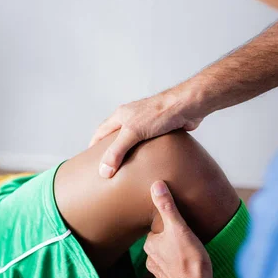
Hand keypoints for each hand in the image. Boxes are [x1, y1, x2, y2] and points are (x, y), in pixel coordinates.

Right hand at [90, 81, 205, 178]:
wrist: (188, 106)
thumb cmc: (160, 113)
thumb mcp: (133, 132)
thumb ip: (117, 151)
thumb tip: (103, 171)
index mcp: (121, 115)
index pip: (100, 132)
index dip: (94, 146)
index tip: (89, 161)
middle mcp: (132, 118)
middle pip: (115, 137)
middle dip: (109, 151)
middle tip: (106, 168)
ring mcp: (146, 123)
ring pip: (132, 141)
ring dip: (128, 154)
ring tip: (124, 171)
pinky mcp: (160, 130)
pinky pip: (147, 145)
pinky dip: (144, 155)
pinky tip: (146, 166)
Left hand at [144, 181, 215, 277]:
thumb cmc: (190, 260)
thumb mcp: (179, 228)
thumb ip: (167, 206)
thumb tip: (156, 185)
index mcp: (150, 244)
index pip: (156, 228)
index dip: (169, 224)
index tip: (179, 224)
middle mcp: (150, 258)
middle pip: (162, 241)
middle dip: (173, 239)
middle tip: (188, 237)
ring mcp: (159, 272)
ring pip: (167, 255)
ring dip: (176, 253)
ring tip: (191, 251)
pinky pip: (173, 269)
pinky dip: (180, 265)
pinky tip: (190, 264)